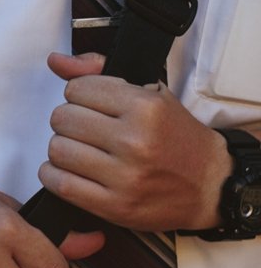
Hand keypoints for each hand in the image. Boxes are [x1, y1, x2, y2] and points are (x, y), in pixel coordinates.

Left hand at [39, 51, 228, 231]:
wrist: (212, 185)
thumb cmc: (176, 137)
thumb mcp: (150, 94)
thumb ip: (99, 71)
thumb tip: (55, 60)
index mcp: (145, 108)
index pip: (76, 89)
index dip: (80, 95)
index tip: (94, 105)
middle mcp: (135, 141)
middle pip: (62, 119)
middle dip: (70, 121)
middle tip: (88, 130)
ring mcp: (125, 177)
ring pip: (57, 149)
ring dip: (64, 149)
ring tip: (83, 150)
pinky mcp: (115, 206)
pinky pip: (59, 184)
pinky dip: (55, 175)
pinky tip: (72, 171)